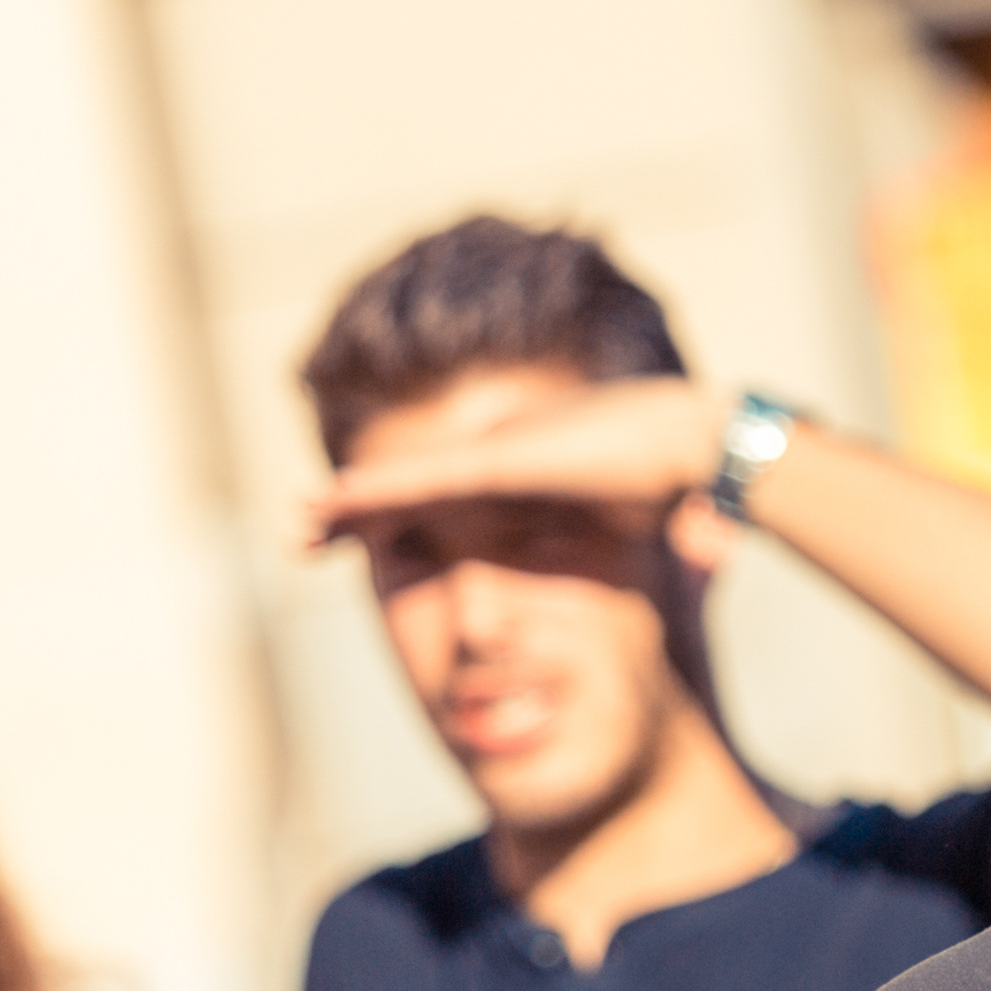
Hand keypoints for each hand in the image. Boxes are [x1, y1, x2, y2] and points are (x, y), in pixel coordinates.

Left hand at [311, 375, 729, 537]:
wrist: (693, 441)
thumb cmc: (674, 478)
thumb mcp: (628, 519)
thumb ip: (625, 528)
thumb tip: (674, 548)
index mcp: (519, 472)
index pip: (440, 503)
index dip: (392, 521)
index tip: (354, 545)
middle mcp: (494, 453)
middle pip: (408, 489)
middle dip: (354, 511)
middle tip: (301, 531)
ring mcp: (491, 454)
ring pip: (401, 484)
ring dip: (346, 506)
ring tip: (297, 521)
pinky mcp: (494, 463)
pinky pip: (419, 484)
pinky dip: (373, 495)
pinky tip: (330, 504)